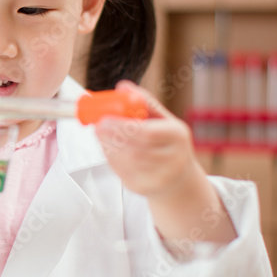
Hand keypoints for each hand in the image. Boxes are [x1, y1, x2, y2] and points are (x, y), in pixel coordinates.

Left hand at [93, 80, 235, 246]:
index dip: (123, 127)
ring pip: (126, 162)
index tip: (104, 119)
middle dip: (111, 137)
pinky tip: (109, 148)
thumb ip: (143, 102)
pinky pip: (121, 172)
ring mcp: (159, 178)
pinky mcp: (145, 189)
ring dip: (108, 146)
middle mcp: (173, 160)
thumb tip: (123, 87)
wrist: (179, 178)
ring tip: (102, 135)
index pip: (148, 133)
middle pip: (135, 150)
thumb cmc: (168, 142)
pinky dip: (111, 158)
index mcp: (178, 137)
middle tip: (97, 125)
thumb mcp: (163, 119)